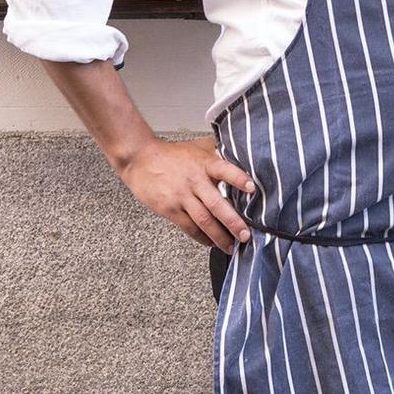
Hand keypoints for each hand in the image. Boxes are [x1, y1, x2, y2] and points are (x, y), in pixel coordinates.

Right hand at [116, 135, 257, 251]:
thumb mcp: (198, 147)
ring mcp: (181, 197)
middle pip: (216, 204)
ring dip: (219, 236)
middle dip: (233, 222)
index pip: (224, 169)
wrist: (140, 160)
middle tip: (245, 235)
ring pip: (203, 220)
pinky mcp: (170, 209)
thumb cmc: (172, 155)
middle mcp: (195, 181)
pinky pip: (189, 227)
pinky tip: (211, 243)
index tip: (252, 188)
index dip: (238, 178)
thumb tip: (243, 154)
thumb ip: (219, 152)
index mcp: (204, 164)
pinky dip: (201, 237)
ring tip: (231, 246)